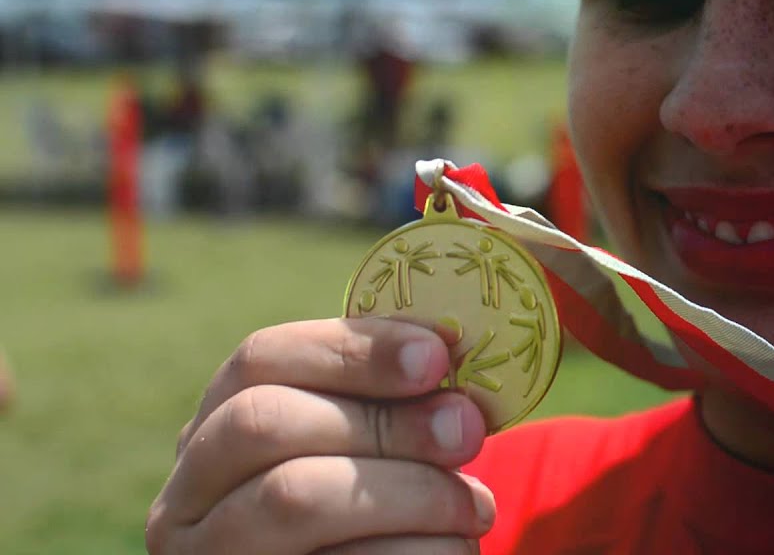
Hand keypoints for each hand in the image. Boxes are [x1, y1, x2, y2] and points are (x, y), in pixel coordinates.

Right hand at [146, 318, 492, 553]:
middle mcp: (187, 496)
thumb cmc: (361, 512)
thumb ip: (386, 406)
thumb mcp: (355, 451)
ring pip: (295, 497)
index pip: (259, 359)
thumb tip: (448, 368)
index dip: (352, 350)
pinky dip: (412, 550)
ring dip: (410, 492)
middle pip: (266, 423)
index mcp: (213, 431)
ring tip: (474, 506)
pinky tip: (454, 546)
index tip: (437, 357)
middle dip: (383, 421)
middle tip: (467, 433)